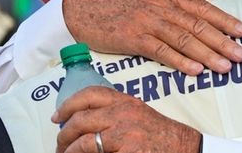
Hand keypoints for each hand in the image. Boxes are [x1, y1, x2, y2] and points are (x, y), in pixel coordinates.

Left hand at [53, 86, 200, 152]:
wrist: (183, 147)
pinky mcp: (127, 151)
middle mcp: (123, 113)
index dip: (68, 105)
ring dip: (69, 151)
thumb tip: (85, 122)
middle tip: (59, 144)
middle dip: (63, 134)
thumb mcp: (138, 114)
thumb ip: (115, 113)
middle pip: (81, 119)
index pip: (90, 95)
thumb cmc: (161, 135)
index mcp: (125, 101)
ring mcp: (124, 133)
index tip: (57, 116)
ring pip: (83, 142)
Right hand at [63, 0, 241, 74]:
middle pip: (198, 25)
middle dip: (222, 41)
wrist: (83, 4)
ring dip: (207, 54)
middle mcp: (162, 8)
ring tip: (225, 66)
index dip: (225, 20)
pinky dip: (179, 61)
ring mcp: (148, 23)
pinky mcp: (134, 39)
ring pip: (184, 40)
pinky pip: (161, 51)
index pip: (203, 8)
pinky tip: (195, 70)